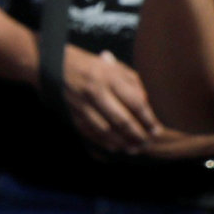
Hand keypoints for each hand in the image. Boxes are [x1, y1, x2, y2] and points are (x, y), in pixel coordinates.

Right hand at [61, 43, 179, 155]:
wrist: (56, 65)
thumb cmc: (93, 66)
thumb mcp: (116, 68)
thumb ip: (134, 85)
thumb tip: (146, 107)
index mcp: (110, 77)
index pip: (135, 103)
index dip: (148, 119)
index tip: (156, 130)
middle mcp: (96, 91)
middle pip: (121, 120)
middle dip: (137, 134)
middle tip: (148, 142)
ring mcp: (82, 104)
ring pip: (105, 130)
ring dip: (122, 142)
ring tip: (134, 148)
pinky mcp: (72, 113)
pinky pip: (90, 132)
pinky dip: (104, 142)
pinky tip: (116, 146)